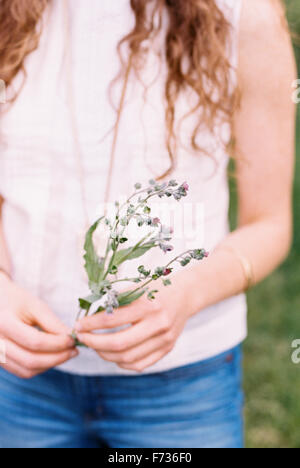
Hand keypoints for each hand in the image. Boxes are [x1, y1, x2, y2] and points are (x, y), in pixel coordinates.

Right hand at [0, 273, 77, 378]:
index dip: (57, 343)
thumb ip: (52, 323)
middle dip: (57, 358)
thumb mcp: (34, 305)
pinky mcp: (1, 361)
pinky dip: (40, 367)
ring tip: (66, 353)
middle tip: (73, 350)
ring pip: (27, 371)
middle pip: (30, 361)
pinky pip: (22, 371)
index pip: (35, 342)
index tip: (73, 339)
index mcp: (4, 324)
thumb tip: (71, 337)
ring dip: (50, 365)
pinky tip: (53, 356)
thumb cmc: (15, 300)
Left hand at [75, 273, 191, 372]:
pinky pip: (139, 364)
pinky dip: (121, 363)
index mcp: (148, 305)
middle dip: (94, 343)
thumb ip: (115, 301)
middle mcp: (158, 324)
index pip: (111, 320)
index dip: (90, 325)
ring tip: (95, 346)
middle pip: (118, 344)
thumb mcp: (136, 287)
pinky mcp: (167, 349)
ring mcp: (164, 339)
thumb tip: (88, 317)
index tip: (78, 325)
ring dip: (105, 354)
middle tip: (82, 339)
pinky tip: (112, 353)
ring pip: (127, 358)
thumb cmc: (156, 288)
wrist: (185, 294)